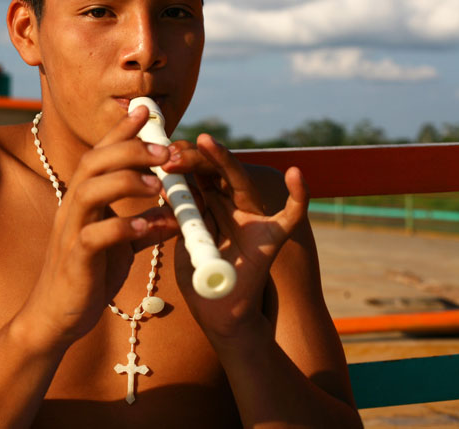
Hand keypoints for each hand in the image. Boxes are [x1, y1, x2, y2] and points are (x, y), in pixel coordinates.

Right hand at [18, 107, 179, 351]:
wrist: (57, 317)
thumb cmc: (88, 277)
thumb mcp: (123, 247)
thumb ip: (146, 228)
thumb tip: (177, 214)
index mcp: (84, 200)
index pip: (100, 155)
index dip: (121, 132)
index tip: (145, 111)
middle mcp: (73, 209)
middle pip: (94, 163)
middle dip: (129, 149)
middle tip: (164, 150)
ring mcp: (70, 233)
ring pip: (90, 191)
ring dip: (124, 181)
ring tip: (157, 183)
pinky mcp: (74, 260)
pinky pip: (93, 236)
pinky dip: (119, 227)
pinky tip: (143, 225)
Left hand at [162, 134, 308, 342]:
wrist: (220, 316)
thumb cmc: (199, 282)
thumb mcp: (183, 244)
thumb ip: (180, 219)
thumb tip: (169, 188)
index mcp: (208, 208)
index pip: (195, 175)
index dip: (180, 163)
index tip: (159, 156)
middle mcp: (230, 207)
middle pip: (213, 171)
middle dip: (193, 157)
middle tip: (172, 151)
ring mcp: (251, 218)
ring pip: (240, 180)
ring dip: (222, 159)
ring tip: (205, 142)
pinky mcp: (271, 237)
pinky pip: (291, 215)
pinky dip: (298, 196)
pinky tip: (297, 175)